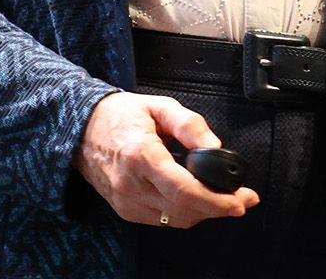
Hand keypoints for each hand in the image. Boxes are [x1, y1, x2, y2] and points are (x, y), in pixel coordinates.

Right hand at [73, 92, 259, 227]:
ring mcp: (127, 202)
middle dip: (219, 208)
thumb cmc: (119, 116)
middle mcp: (132, 184)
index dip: (216, 200)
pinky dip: (185, 212)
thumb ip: (190, 124)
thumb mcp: (158, 106)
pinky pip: (163, 220)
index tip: (240, 200)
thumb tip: (216, 148)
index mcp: (141, 155)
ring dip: (204, 212)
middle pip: (185, 209)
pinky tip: (196, 199)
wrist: (81, 130)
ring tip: (224, 198)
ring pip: (176, 219)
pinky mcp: (126, 210)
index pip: (183, 189)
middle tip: (244, 200)